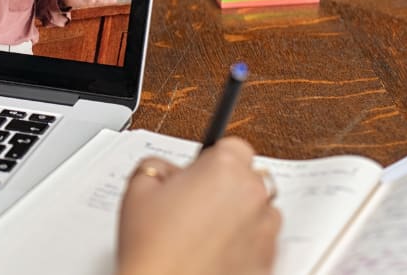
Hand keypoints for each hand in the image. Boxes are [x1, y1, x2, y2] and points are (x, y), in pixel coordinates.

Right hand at [115, 138, 280, 274]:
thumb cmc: (154, 249)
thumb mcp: (137, 189)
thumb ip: (158, 166)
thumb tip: (168, 171)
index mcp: (225, 169)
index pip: (234, 145)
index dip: (213, 159)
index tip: (201, 172)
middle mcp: (253, 195)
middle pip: (248, 178)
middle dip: (224, 188)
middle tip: (193, 205)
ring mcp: (265, 230)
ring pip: (258, 211)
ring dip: (238, 216)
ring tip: (202, 233)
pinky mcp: (269, 261)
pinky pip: (260, 243)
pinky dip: (243, 245)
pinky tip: (213, 253)